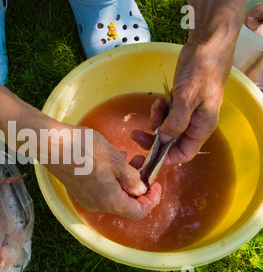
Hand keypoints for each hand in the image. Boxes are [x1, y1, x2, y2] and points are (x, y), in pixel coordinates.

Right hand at [44, 126, 160, 219]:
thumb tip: (140, 189)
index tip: (156, 183)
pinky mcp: (78, 189)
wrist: (51, 144)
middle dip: (138, 186)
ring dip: (124, 179)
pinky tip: (109, 159)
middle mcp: (98, 205)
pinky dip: (111, 178)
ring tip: (127, 157)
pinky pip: (101, 189)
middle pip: (126, 204)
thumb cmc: (83, 150)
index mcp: (111, 201)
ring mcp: (86, 198)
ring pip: (114, 195)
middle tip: (142, 164)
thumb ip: (132, 178)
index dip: (152, 199)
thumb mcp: (116, 160)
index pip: (140, 212)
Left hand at [134, 42, 232, 164]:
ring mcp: (188, 111)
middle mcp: (196, 122)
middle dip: (154, 138)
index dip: (166, 157)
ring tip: (156, 106)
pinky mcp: (181, 100)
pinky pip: (166, 113)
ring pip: (167, 127)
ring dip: (156, 120)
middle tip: (135, 134)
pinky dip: (159, 109)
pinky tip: (160, 99)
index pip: (184, 153)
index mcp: (202, 126)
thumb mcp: (187, 98)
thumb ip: (176, 122)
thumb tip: (164, 140)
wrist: (206, 44)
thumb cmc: (202, 70)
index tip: (148, 154)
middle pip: (172, 142)